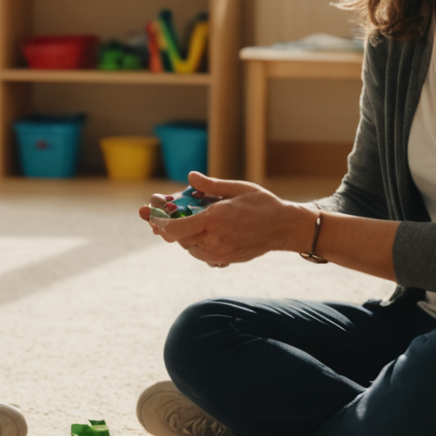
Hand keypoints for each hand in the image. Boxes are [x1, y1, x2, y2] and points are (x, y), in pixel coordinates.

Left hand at [141, 172, 298, 267]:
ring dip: (178, 235)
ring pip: (188, 247)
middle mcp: (213, 240)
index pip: (175, 228)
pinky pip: (200, 253)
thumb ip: (210, 185)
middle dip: (163, 226)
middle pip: (177, 239)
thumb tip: (190, 177)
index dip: (159, 222)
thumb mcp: (236, 188)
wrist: (283, 227)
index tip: (152, 212)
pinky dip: (192, 243)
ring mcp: (218, 253)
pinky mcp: (224, 259)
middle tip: (153, 215)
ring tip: (169, 222)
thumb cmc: (262, 204)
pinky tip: (192, 232)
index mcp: (213, 220)